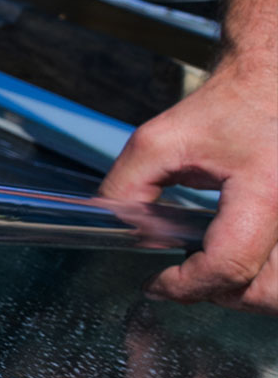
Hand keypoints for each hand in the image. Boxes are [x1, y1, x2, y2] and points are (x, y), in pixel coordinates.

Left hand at [101, 53, 277, 310]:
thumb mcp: (162, 139)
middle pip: (267, 292)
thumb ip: (128, 185)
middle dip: (219, 294)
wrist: (274, 83)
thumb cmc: (231, 105)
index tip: (157, 283)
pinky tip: (236, 256)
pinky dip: (265, 277)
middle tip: (185, 278)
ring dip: (246, 292)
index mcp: (265, 191)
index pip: (229, 265)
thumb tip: (116, 229)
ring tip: (211, 268)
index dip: (186, 285)